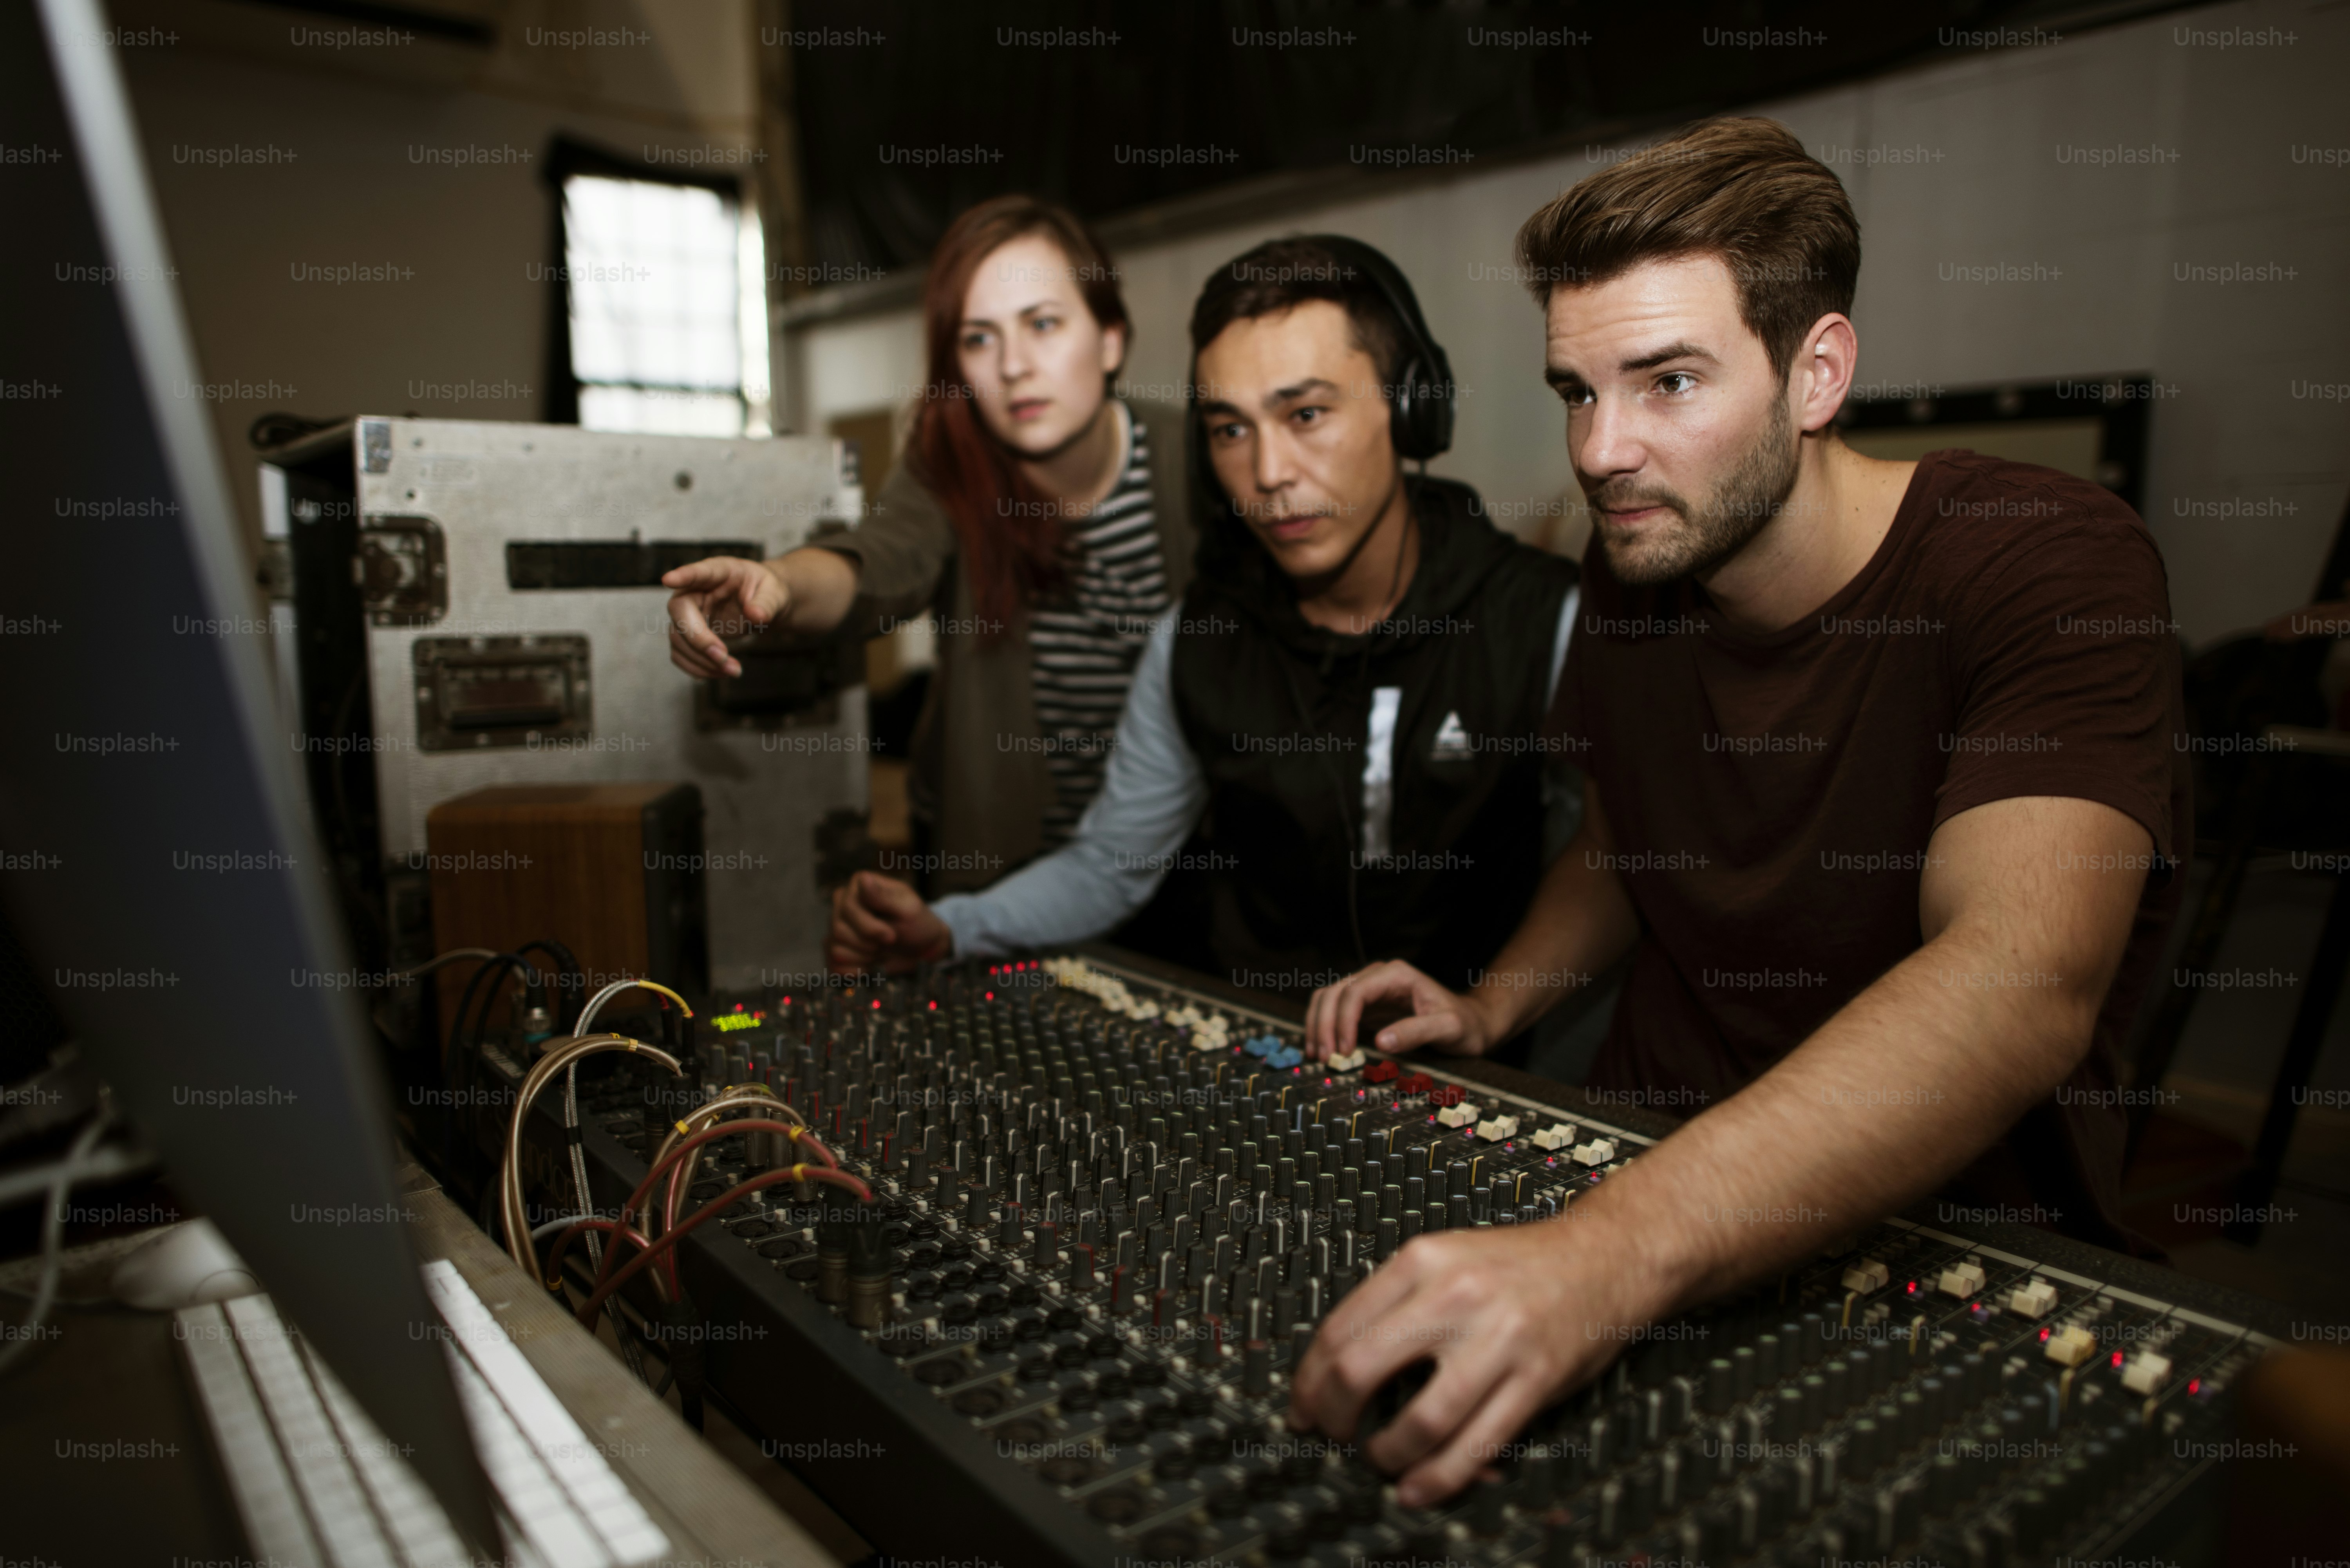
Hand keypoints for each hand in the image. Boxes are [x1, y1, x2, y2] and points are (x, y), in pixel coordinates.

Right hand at [662, 556, 790, 678]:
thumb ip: (767, 602)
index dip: (682, 576)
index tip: (668, 579)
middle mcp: (695, 590)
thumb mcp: (775, 592)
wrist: (763, 605)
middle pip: (680, 612)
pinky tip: (720, 672)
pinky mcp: (688, 633)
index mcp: (718, 572)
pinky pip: (681, 653)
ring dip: (701, 660)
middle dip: (699, 640)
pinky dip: (698, 668)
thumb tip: (756, 615)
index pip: (697, 572)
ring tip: (733, 671)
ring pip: (677, 638)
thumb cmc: (766, 591)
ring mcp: (688, 612)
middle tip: (724, 658)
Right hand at [825, 872, 950, 973]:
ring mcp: (836, 925)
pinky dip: (857, 969)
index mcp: (858, 885)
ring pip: (836, 949)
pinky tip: (872, 964)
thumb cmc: (917, 923)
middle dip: (869, 944)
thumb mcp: (907, 909)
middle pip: (839, 929)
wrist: (921, 947)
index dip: (869, 927)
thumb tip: (863, 878)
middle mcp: (842, 902)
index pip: (848, 907)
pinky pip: (835, 964)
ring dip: (865, 956)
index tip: (891, 936)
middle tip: (889, 942)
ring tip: (882, 950)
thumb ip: (883, 896)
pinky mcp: (837, 948)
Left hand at [1287, 1215, 1657, 1504]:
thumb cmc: (1519, 1265)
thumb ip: (1397, 1304)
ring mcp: (1498, 1340)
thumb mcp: (1446, 1259)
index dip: (1308, 1382)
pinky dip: (1438, 1477)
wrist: (1605, 1257)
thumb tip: (1337, 1371)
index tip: (1301, 1409)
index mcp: (1422, 1261)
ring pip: (1420, 1420)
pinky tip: (1417, 1489)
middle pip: (1361, 1371)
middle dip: (1333, 1419)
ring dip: (1386, 1454)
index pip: (1338, 1330)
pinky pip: (1476, 1443)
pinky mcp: (1536, 1379)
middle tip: (1331, 1437)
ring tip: (1380, 1461)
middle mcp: (1455, 1297)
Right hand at [1304, 959, 1491, 1061]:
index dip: (1343, 1021)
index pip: (1355, 992)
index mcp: (1396, 975)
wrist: (1471, 1023)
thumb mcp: (1448, 1027)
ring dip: (1317, 1025)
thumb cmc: (1464, 1024)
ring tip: (1317, 1055)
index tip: (1344, 1050)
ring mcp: (1370, 990)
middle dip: (1324, 1024)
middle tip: (1324, 1057)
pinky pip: (1334, 1011)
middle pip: (1334, 993)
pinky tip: (1322, 1048)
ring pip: (1327, 999)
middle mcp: (1378, 977)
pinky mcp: (1366, 1006)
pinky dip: (1323, 1028)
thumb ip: (1417, 1031)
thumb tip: (1382, 1041)